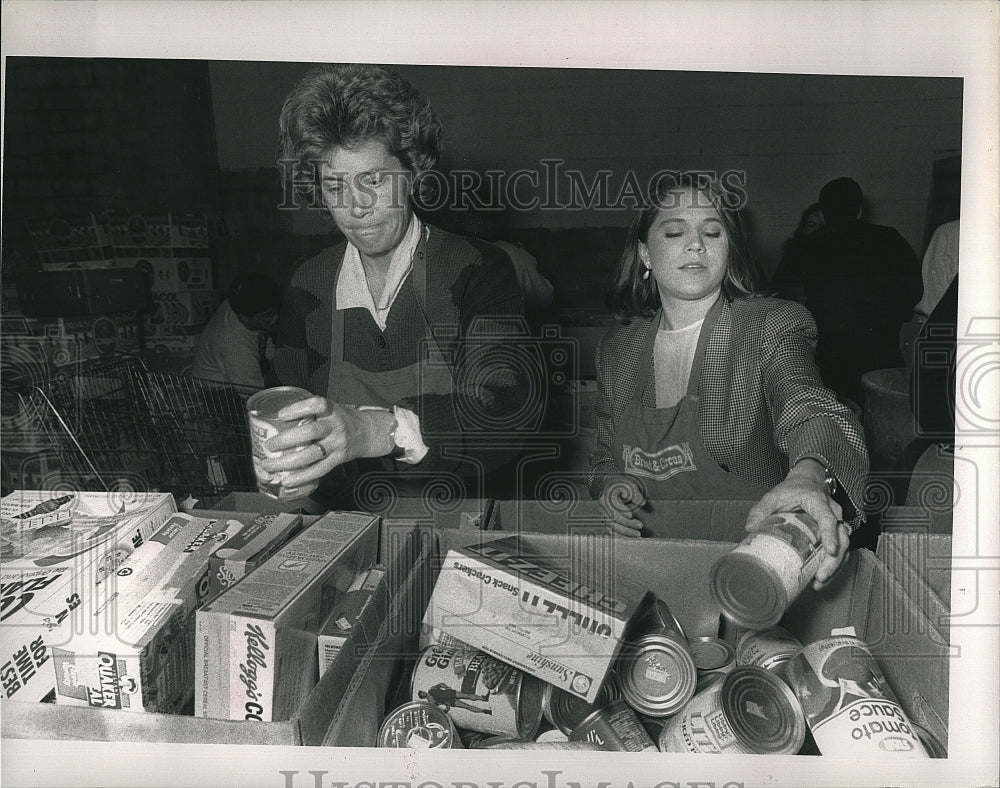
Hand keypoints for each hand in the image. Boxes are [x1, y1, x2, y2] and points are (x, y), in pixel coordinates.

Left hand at [260, 397, 395, 492]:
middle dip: (286, 440)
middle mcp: (335, 426)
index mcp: (331, 410)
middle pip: (310, 432)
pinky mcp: (338, 459)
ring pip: (311, 455)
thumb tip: (273, 419)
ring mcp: (337, 444)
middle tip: (269, 445)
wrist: (366, 432)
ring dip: (288, 462)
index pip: (316, 405)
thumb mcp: (328, 409)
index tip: (281, 415)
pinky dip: (301, 477)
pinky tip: (287, 480)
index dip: (298, 409)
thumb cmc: (339, 419)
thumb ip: (307, 412)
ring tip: (270, 465)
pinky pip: (319, 470)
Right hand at [598, 475, 646, 537]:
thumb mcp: (629, 486)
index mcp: (606, 499)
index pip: (613, 508)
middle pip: (614, 520)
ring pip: (613, 528)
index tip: (631, 515)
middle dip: (627, 525)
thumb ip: (635, 494)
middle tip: (640, 526)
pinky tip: (632, 538)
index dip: (621, 512)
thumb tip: (641, 502)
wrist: (612, 488)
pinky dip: (623, 536)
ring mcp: (604, 517)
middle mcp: (603, 509)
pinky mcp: (608, 523)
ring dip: (626, 533)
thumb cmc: (621, 487)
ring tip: (638, 535)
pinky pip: (614, 532)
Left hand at [745, 458, 848, 590]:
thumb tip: (750, 528)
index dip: (830, 535)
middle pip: (842, 537)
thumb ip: (762, 508)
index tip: (830, 551)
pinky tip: (820, 579)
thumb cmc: (793, 489)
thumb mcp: (774, 495)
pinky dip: (833, 566)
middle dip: (834, 560)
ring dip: (835, 567)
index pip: (828, 519)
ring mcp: (837, 524)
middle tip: (821, 576)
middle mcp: (833, 513)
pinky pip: (841, 551)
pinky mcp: (836, 533)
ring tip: (819, 582)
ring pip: (845, 547)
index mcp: (819, 502)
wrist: (808, 482)